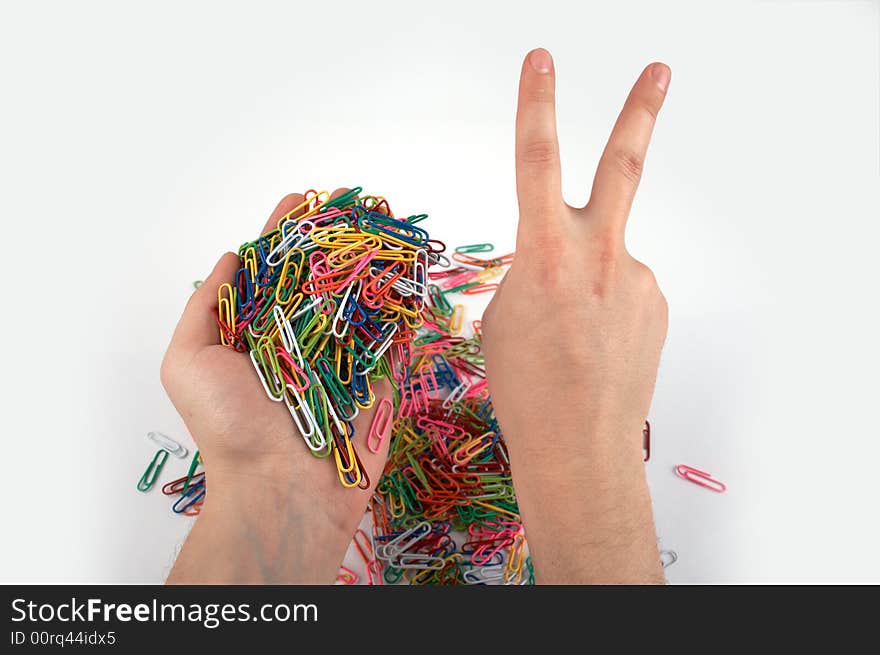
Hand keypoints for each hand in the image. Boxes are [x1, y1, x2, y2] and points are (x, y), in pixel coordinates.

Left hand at [160, 190, 390, 583]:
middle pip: (322, 277)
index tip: (301, 199)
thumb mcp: (188, 362)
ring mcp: (342, 358)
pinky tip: (411, 272)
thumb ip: (206, 308)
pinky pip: (394, 337)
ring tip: (388, 226)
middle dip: (338, 239)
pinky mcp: (378, 380)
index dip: (286, 232)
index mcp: (256, 331)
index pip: (274, 270)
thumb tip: (232, 258)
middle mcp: (300, 339)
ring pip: (361, 300)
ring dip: (375, 263)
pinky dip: (404, 305)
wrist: (281, 491)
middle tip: (357, 204)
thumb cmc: (228, 429)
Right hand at [482, 49, 668, 582]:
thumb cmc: (524, 389)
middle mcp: (599, 254)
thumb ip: (530, 272)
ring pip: (605, 257)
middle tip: (661, 68)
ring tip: (574, 338)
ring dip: (585, 285)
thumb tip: (556, 262)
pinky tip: (594, 347)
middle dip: (640, 111)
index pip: (536, 161)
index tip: (540, 61)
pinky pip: (623, 289)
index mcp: (546, 253)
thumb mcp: (502, 319)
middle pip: (623, 166)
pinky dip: (604, 309)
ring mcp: (637, 278)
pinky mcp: (657, 303)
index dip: (535, 106)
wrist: (578, 448)